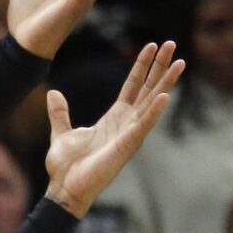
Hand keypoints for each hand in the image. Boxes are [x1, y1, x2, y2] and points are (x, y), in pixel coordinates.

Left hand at [41, 42, 180, 217]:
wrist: (64, 189)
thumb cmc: (66, 167)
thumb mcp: (61, 133)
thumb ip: (60, 113)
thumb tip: (53, 94)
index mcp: (114, 118)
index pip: (133, 87)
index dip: (142, 67)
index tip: (151, 46)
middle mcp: (126, 124)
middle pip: (148, 89)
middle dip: (159, 67)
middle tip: (171, 44)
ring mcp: (129, 135)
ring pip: (152, 104)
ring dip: (166, 83)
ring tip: (179, 63)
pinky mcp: (127, 147)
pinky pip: (143, 126)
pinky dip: (154, 112)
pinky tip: (166, 96)